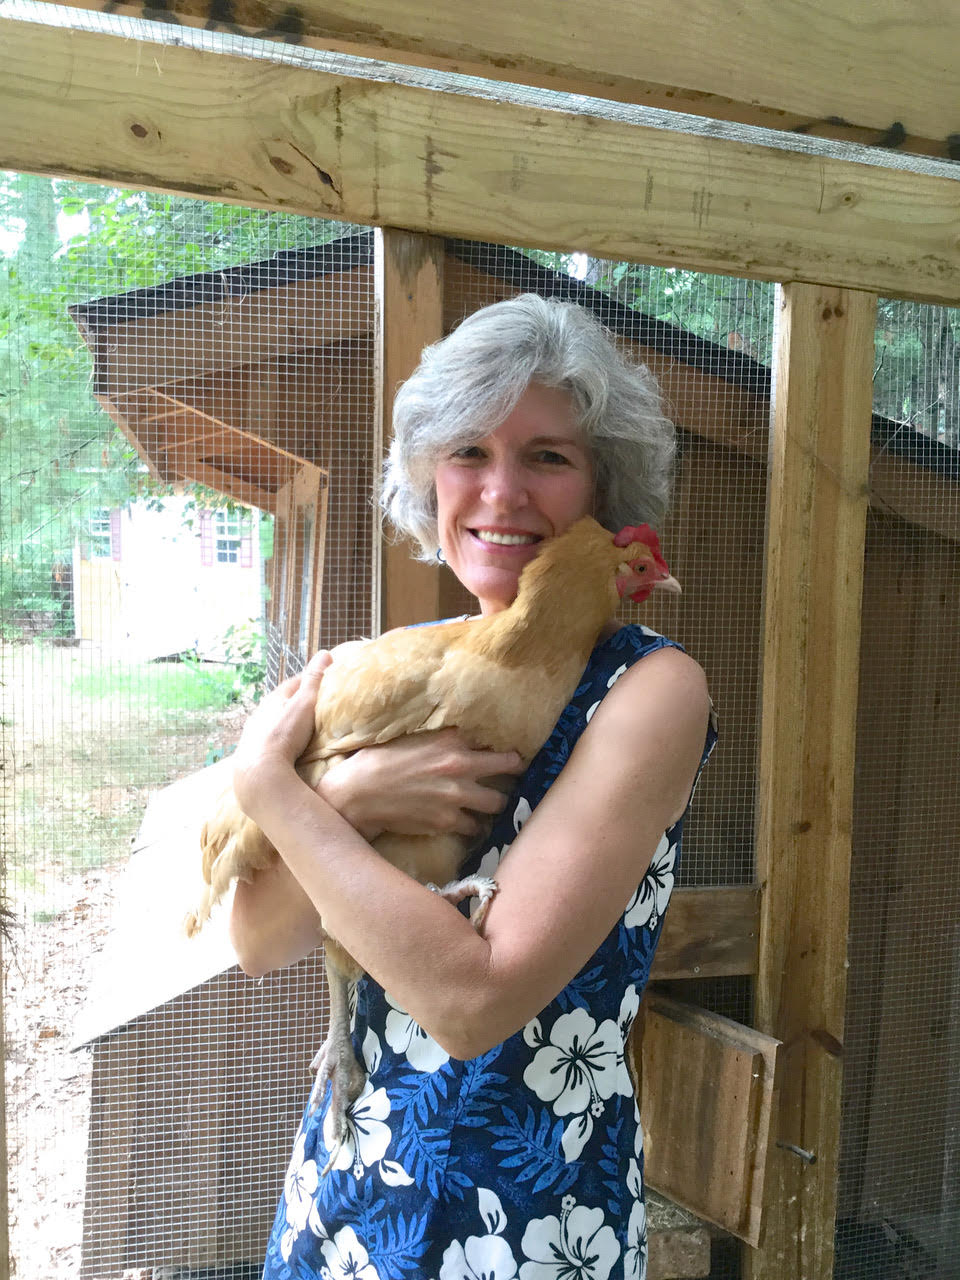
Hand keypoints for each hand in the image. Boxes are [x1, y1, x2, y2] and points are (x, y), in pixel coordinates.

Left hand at [232, 651, 331, 810]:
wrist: (260, 771)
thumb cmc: (284, 734)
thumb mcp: (304, 703)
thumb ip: (314, 680)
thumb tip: (325, 653)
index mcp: (273, 699)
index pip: (293, 684)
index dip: (308, 682)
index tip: (323, 683)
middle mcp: (259, 714)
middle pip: (280, 704)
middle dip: (295, 704)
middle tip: (313, 708)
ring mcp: (252, 735)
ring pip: (271, 723)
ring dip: (283, 724)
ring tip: (299, 731)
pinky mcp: (250, 754)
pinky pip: (266, 742)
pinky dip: (276, 742)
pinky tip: (283, 750)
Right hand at [317, 728, 524, 842]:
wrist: (359, 794)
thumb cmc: (379, 760)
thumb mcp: (412, 737)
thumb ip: (440, 737)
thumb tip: (460, 736)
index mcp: (450, 739)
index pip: (491, 736)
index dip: (501, 741)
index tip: (510, 747)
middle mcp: (460, 765)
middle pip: (508, 766)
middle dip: (514, 769)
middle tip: (518, 772)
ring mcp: (456, 795)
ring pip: (497, 802)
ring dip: (496, 802)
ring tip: (493, 803)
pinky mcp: (447, 820)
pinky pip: (475, 827)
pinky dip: (474, 826)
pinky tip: (471, 824)